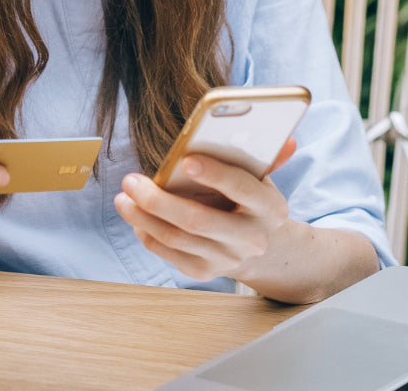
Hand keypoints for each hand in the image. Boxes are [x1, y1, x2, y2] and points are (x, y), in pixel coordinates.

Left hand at [113, 137, 296, 285]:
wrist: (261, 246)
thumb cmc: (252, 199)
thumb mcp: (263, 177)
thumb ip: (267, 156)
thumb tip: (284, 137)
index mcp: (270, 208)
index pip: (242, 188)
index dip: (215, 174)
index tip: (185, 159)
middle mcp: (251, 238)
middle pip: (199, 220)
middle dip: (160, 200)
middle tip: (130, 181)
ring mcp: (227, 258)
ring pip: (177, 238)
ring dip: (143, 218)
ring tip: (123, 198)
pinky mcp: (205, 271)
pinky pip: (169, 254)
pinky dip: (148, 235)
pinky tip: (134, 218)